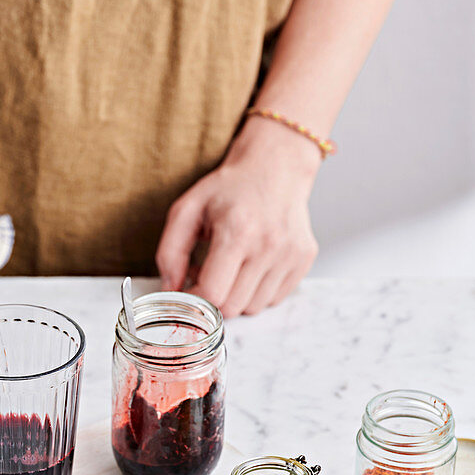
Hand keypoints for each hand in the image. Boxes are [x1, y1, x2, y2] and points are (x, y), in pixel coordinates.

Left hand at [155, 119, 320, 316]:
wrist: (275, 167)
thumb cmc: (228, 189)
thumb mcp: (187, 210)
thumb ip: (170, 252)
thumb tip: (170, 289)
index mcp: (237, 231)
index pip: (213, 293)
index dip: (194, 300)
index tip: (188, 291)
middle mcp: (269, 245)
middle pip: (232, 307)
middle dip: (214, 299)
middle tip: (208, 276)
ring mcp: (290, 254)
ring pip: (254, 308)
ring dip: (236, 296)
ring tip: (231, 268)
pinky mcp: (304, 259)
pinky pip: (275, 298)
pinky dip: (258, 291)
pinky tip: (251, 266)